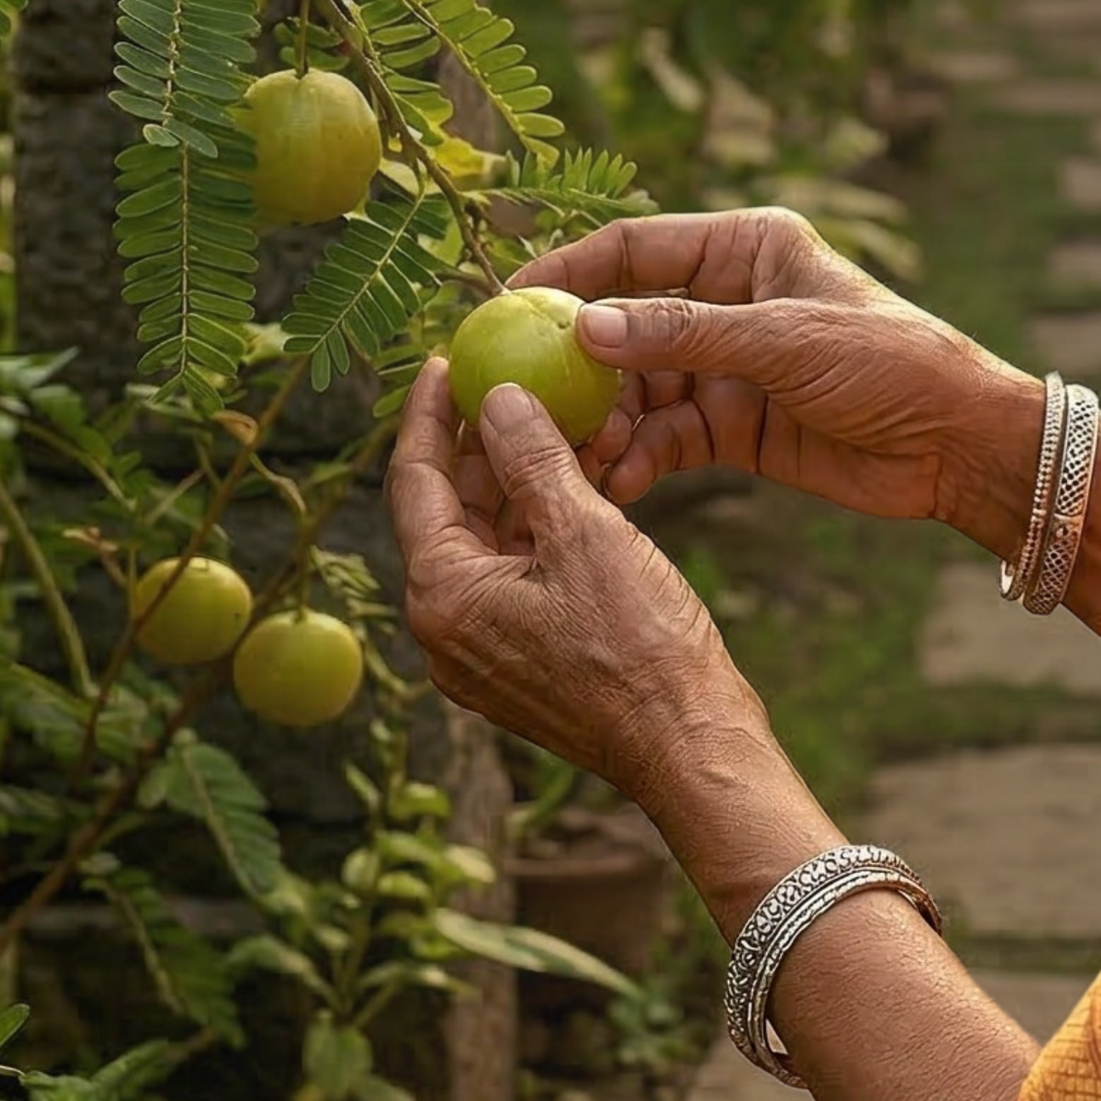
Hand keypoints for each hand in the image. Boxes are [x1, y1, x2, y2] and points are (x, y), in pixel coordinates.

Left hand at [391, 357, 755, 796]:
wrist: (685, 739)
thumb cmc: (639, 643)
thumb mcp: (586, 534)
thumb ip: (534, 461)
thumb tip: (495, 397)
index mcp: (443, 597)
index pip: (415, 483)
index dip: (427, 415)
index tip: (444, 361)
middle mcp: (445, 628)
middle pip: (447, 510)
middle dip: (477, 443)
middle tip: (503, 377)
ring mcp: (481, 648)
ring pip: (485, 539)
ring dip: (516, 480)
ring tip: (553, 418)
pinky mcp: (518, 657)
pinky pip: (512, 571)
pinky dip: (537, 522)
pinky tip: (576, 481)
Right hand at [517, 209, 1032, 543]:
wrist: (955, 443)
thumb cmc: (890, 362)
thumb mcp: (785, 342)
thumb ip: (685, 335)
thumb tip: (585, 327)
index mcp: (746, 248)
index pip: (635, 248)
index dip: (567, 272)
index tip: (503, 306)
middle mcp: (729, 300)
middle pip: (624, 326)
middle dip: (575, 367)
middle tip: (521, 406)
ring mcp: (728, 366)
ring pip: (637, 390)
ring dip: (603, 423)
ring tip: (574, 459)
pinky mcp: (734, 426)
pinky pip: (665, 437)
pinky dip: (636, 458)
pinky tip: (613, 483)